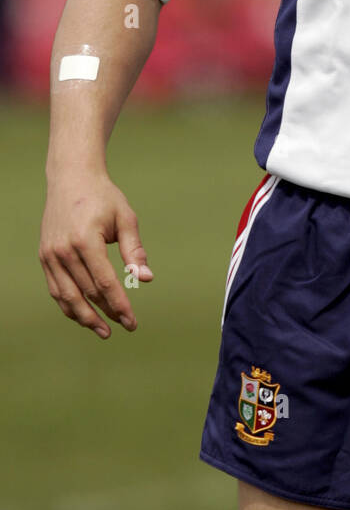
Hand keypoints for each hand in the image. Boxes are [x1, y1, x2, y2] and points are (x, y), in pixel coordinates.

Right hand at [39, 172, 152, 337]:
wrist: (71, 179)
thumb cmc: (103, 198)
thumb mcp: (125, 218)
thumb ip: (134, 250)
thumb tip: (145, 279)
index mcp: (85, 240)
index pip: (104, 282)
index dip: (119, 304)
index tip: (132, 321)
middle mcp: (64, 250)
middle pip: (87, 292)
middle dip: (107, 313)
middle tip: (126, 326)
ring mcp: (50, 255)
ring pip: (67, 296)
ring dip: (86, 317)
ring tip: (104, 331)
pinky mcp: (45, 257)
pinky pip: (56, 289)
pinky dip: (69, 305)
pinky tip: (85, 315)